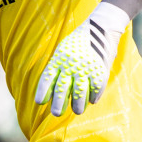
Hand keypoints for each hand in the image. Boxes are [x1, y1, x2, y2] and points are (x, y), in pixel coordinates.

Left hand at [34, 0, 132, 116]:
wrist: (101, 28)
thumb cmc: (78, 42)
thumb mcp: (63, 50)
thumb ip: (58, 67)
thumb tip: (51, 89)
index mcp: (59, 59)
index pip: (46, 78)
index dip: (42, 92)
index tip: (39, 102)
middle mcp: (70, 65)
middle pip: (61, 90)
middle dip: (58, 105)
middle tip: (56, 113)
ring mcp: (85, 69)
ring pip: (78, 94)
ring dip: (77, 106)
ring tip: (77, 111)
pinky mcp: (100, 72)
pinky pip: (95, 90)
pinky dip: (93, 97)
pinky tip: (92, 100)